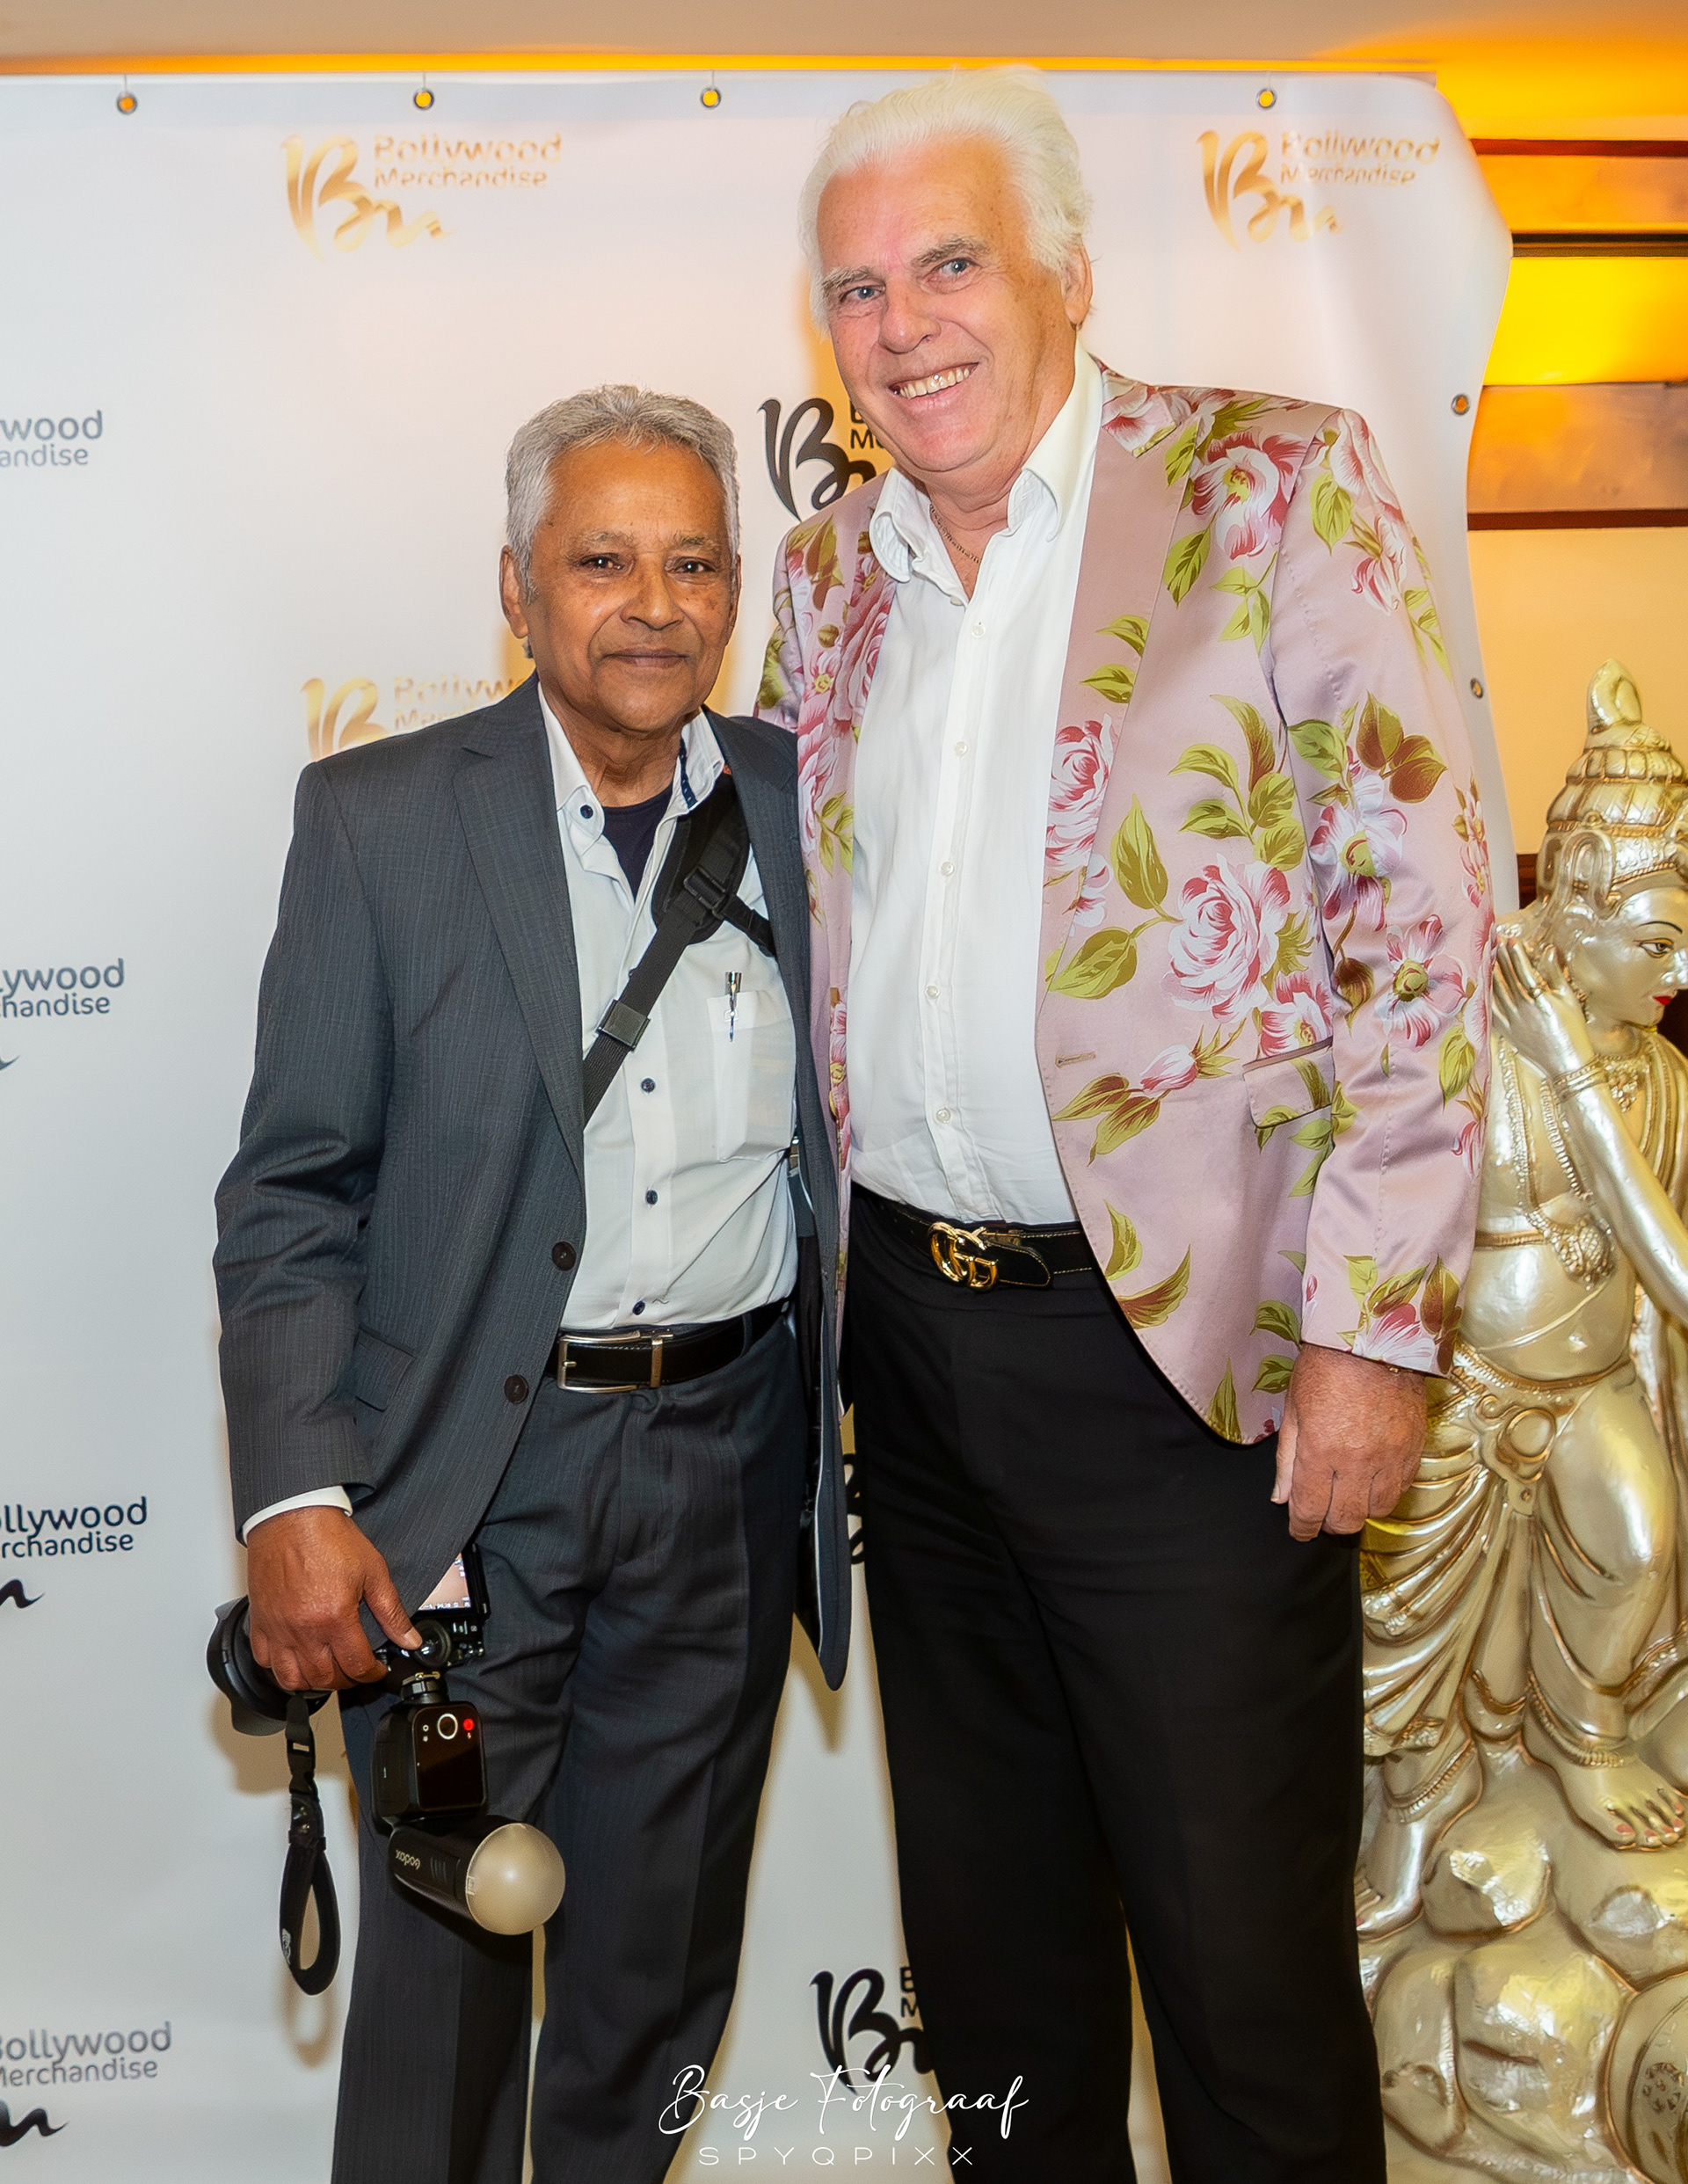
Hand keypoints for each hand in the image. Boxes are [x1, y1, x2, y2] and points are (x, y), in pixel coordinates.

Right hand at [246, 1507, 420, 1690]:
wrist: (292, 1516)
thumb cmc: (327, 1537)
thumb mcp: (373, 1571)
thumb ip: (391, 1611)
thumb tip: (409, 1638)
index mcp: (334, 1617)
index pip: (356, 1666)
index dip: (373, 1674)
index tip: (377, 1670)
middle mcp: (303, 1629)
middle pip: (326, 1678)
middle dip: (347, 1680)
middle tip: (356, 1669)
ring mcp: (278, 1629)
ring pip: (292, 1678)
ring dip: (314, 1681)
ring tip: (328, 1670)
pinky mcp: (259, 1622)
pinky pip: (265, 1661)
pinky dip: (281, 1668)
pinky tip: (296, 1658)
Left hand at [1273, 1342, 1425, 1539]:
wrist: (1373, 1338)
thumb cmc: (1326, 1367)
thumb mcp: (1293, 1408)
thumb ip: (1287, 1459)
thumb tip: (1281, 1497)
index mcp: (1320, 1451)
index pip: (1310, 1510)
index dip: (1302, 1528)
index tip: (1299, 1531)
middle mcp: (1357, 1462)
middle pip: (1346, 1519)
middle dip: (1329, 1524)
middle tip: (1322, 1514)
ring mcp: (1390, 1457)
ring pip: (1377, 1510)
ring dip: (1360, 1510)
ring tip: (1348, 1495)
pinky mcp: (1413, 1449)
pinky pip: (1402, 1488)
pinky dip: (1385, 1492)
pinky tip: (1373, 1480)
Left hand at [1490, 936, 1592, 1080]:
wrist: (1567, 1064)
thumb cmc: (1573, 1030)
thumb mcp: (1569, 999)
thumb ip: (1556, 974)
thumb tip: (1549, 950)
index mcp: (1540, 1000)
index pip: (1524, 972)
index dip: (1516, 955)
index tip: (1511, 941)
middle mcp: (1522, 1010)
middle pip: (1506, 979)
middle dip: (1500, 959)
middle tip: (1493, 942)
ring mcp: (1512, 1022)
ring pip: (1495, 993)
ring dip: (1490, 974)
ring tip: (1485, 957)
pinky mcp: (1506, 1032)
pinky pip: (1490, 1010)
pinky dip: (1484, 996)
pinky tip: (1481, 984)